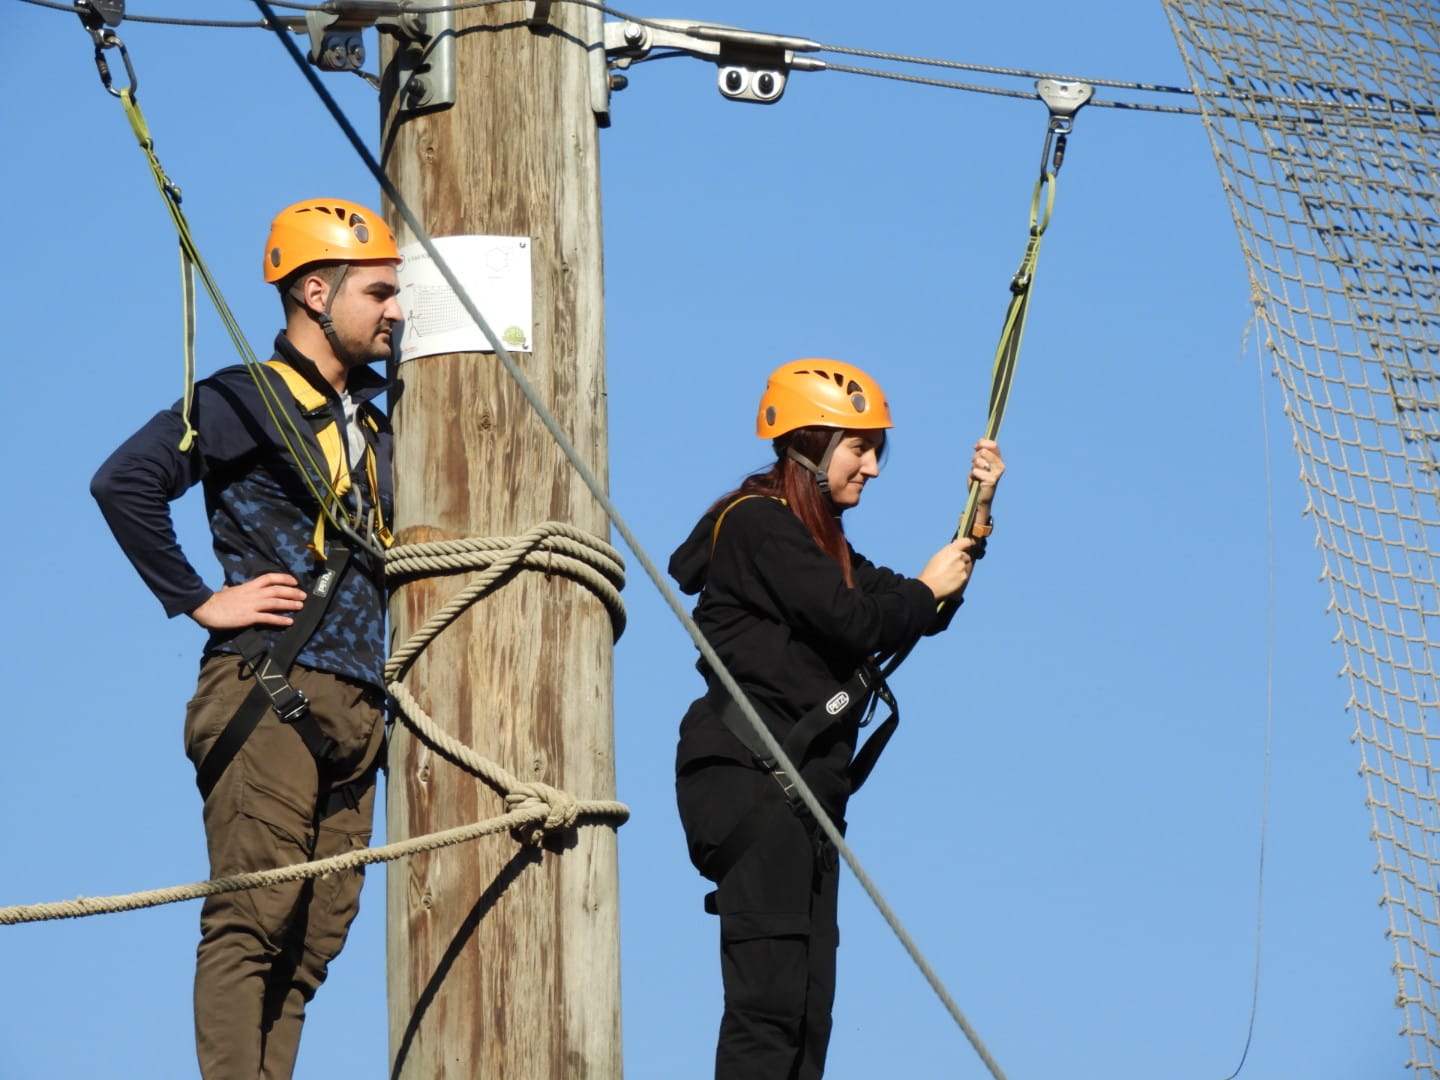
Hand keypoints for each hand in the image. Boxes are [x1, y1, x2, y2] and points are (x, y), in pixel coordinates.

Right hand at [189, 573, 305, 629]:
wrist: (206, 607)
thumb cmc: (216, 600)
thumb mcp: (227, 590)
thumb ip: (232, 588)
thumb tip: (228, 587)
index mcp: (249, 586)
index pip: (270, 578)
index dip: (284, 578)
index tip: (294, 581)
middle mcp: (253, 593)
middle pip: (278, 590)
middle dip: (292, 592)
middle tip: (304, 595)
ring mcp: (252, 605)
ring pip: (276, 602)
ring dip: (290, 604)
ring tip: (301, 606)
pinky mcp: (249, 617)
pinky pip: (268, 618)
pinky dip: (280, 619)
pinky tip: (290, 621)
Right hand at [917, 536, 981, 600]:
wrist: (929, 586)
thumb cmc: (930, 572)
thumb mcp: (938, 556)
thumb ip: (950, 552)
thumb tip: (957, 551)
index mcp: (951, 549)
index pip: (967, 542)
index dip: (969, 543)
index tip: (970, 545)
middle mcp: (959, 557)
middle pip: (967, 556)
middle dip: (962, 560)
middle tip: (953, 566)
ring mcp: (962, 567)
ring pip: (967, 566)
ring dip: (962, 569)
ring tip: (950, 575)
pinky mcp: (964, 577)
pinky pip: (966, 576)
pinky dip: (961, 578)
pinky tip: (952, 581)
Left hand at [970, 439, 1004, 487]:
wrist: (978, 497)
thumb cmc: (978, 478)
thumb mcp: (978, 462)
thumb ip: (980, 452)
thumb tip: (979, 442)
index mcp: (998, 459)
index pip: (993, 445)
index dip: (982, 443)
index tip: (975, 448)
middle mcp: (1000, 465)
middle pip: (984, 451)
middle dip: (975, 457)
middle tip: (975, 465)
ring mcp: (997, 473)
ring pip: (979, 461)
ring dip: (974, 467)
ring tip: (977, 474)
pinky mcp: (992, 480)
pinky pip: (975, 471)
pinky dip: (973, 475)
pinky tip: (977, 480)